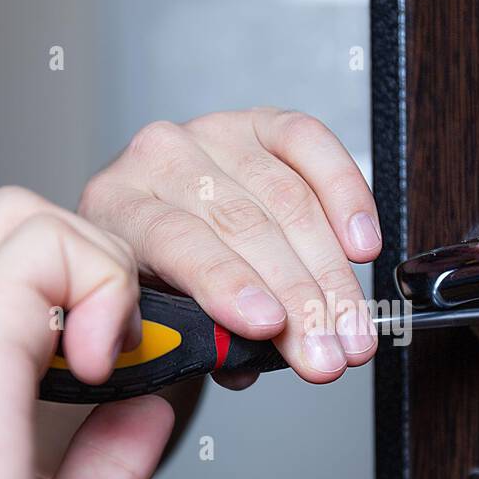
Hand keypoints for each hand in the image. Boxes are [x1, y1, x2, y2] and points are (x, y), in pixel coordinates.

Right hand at [0, 188, 171, 478]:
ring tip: (121, 356)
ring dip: (106, 269)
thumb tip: (151, 410)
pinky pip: (46, 243)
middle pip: (29, 232)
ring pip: (31, 216)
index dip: (109, 311)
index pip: (40, 294)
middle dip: (111, 270)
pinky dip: (101, 285)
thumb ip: (110, 457)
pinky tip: (102, 364)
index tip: (159, 369)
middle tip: (148, 348)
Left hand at [78, 107, 381, 389]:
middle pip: (243, 224)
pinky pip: (310, 144)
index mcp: (116, 208)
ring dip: (332, 273)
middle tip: (329, 351)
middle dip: (298, 298)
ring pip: (287, 198)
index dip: (228, 283)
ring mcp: (212, 135)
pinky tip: (362, 245)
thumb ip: (194, 338)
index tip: (268, 325)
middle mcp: (158, 158)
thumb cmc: (154, 284)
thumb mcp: (155, 320)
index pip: (177, 240)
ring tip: (353, 327)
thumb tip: (247, 355)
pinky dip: (345, 194)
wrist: (155, 240)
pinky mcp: (259, 123)